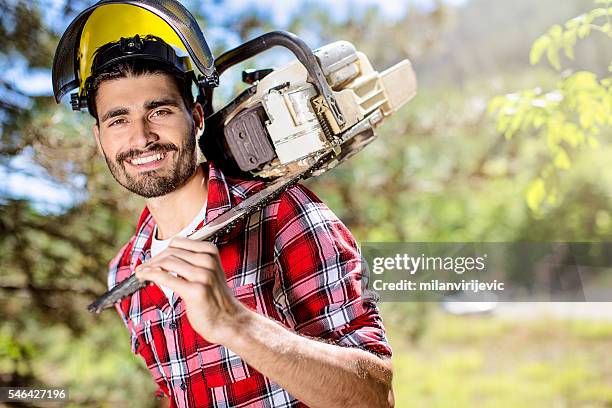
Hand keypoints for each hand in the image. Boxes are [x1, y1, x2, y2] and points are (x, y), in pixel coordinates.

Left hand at [134, 237, 249, 343]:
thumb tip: (160, 260)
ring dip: (149, 267)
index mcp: (211, 252)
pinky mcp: (196, 290)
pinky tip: (144, 278)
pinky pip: (167, 278)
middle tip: (142, 269)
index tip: (151, 261)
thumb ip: (189, 263)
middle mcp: (208, 261)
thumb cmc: (214, 298)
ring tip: (141, 274)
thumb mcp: (206, 272)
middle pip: (171, 252)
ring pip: (167, 262)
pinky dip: (151, 275)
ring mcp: (204, 275)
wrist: (228, 320)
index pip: (178, 243)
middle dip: (153, 260)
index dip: (161, 251)